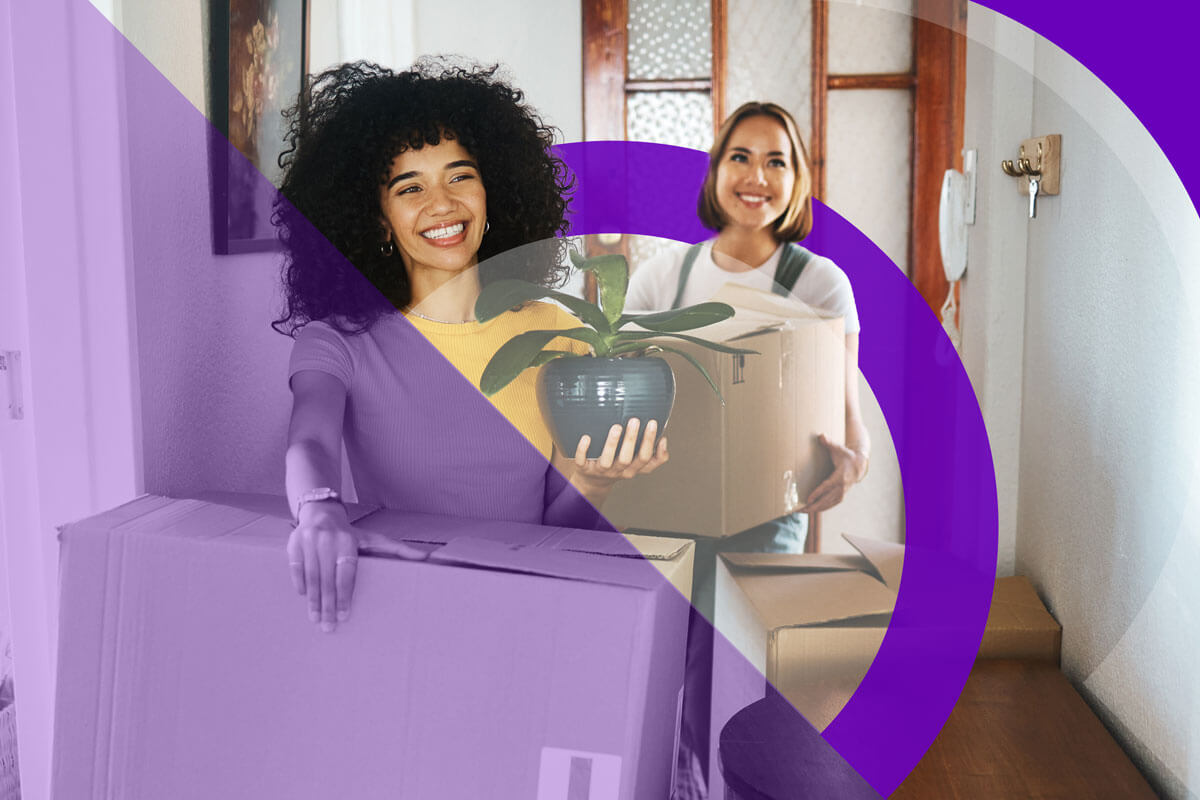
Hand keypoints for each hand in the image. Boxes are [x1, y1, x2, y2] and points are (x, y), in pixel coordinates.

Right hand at [286, 502, 426, 632]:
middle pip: (328, 579)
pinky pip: (295, 568)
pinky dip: (300, 584)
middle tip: (329, 627)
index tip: (345, 615)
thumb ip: (399, 550)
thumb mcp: (375, 539)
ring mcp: (308, 541)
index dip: (345, 595)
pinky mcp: (293, 544)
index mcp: (347, 541)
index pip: (346, 573)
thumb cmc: (351, 534)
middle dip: (327, 606)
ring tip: (316, 620)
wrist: (321, 512)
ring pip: (311, 577)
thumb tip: (427, 558)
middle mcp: (327, 540)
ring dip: (313, 601)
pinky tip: (304, 599)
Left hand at [571, 418, 669, 497]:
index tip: (652, 423)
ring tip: (616, 427)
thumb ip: (654, 456)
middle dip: (631, 440)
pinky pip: (582, 461)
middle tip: (634, 420)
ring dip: (612, 444)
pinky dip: (583, 450)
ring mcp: (600, 471)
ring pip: (607, 461)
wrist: (593, 481)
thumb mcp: (636, 464)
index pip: (645, 458)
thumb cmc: (618, 465)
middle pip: (626, 459)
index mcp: (632, 469)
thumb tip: (664, 440)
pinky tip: (586, 437)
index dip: (649, 442)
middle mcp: (617, 471)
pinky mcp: (583, 469)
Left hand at [801, 433, 867, 513]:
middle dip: (813, 505)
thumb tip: (821, 435)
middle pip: (826, 499)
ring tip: (802, 511)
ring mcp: (842, 493)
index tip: (808, 499)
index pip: (826, 487)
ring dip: (815, 509)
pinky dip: (821, 508)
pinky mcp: (841, 497)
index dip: (817, 494)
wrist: (859, 465)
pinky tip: (812, 510)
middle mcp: (841, 487)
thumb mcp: (838, 448)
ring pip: (828, 504)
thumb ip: (828, 443)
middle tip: (800, 510)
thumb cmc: (845, 456)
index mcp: (840, 477)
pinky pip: (830, 505)